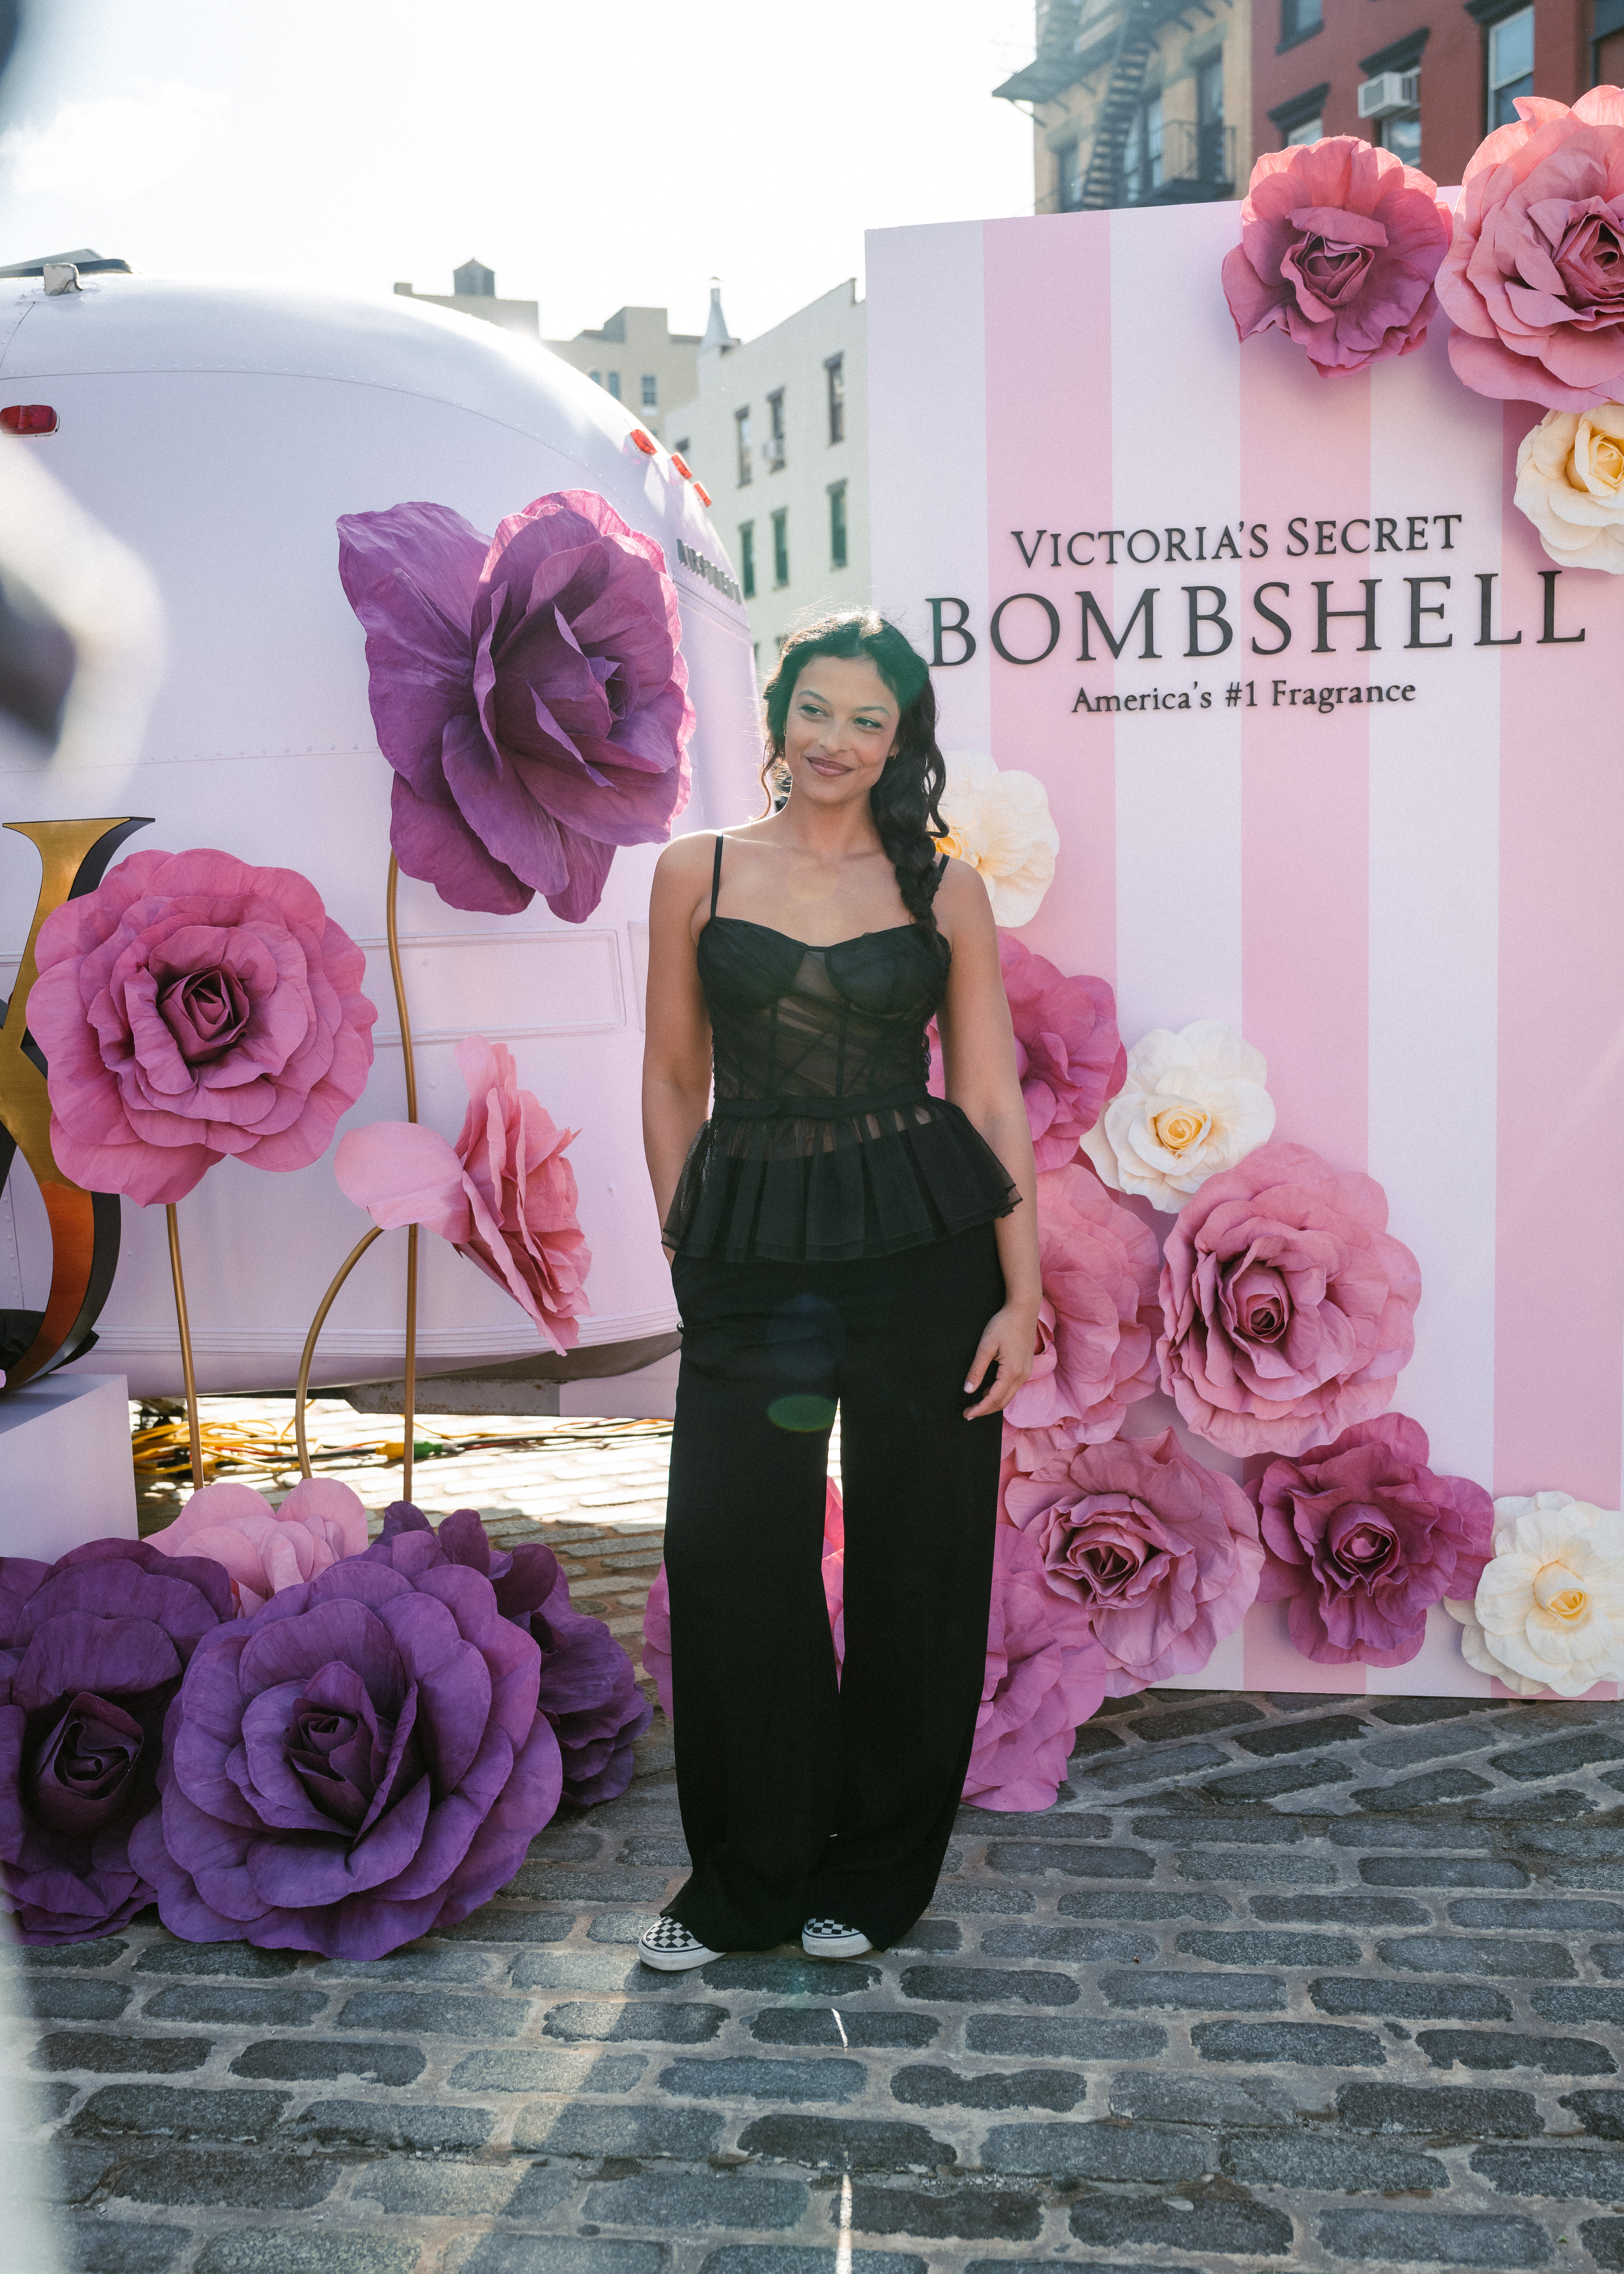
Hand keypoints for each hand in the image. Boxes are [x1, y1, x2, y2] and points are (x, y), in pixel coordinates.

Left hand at [962, 1301, 1038, 1420]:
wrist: (1024, 1310)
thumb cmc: (1004, 1324)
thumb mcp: (986, 1346)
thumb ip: (977, 1370)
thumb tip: (968, 1390)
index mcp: (1012, 1372)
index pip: (994, 1399)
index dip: (979, 1409)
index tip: (967, 1415)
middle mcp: (1022, 1376)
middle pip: (1003, 1402)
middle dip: (985, 1410)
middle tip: (968, 1413)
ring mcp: (1026, 1372)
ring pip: (1008, 1396)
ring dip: (992, 1402)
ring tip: (976, 1404)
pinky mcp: (1026, 1367)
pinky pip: (1012, 1387)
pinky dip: (999, 1393)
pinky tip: (987, 1390)